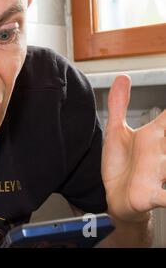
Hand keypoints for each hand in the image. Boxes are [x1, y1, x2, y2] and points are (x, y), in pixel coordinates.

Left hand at [102, 75, 165, 222]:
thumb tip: (123, 77)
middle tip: (165, 136)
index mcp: (153, 136)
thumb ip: (119, 105)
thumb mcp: (116, 132)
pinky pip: (165, 197)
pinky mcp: (151, 195)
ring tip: (165, 165)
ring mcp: (158, 174)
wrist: (114, 197)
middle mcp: (160, 153)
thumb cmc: (120, 165)